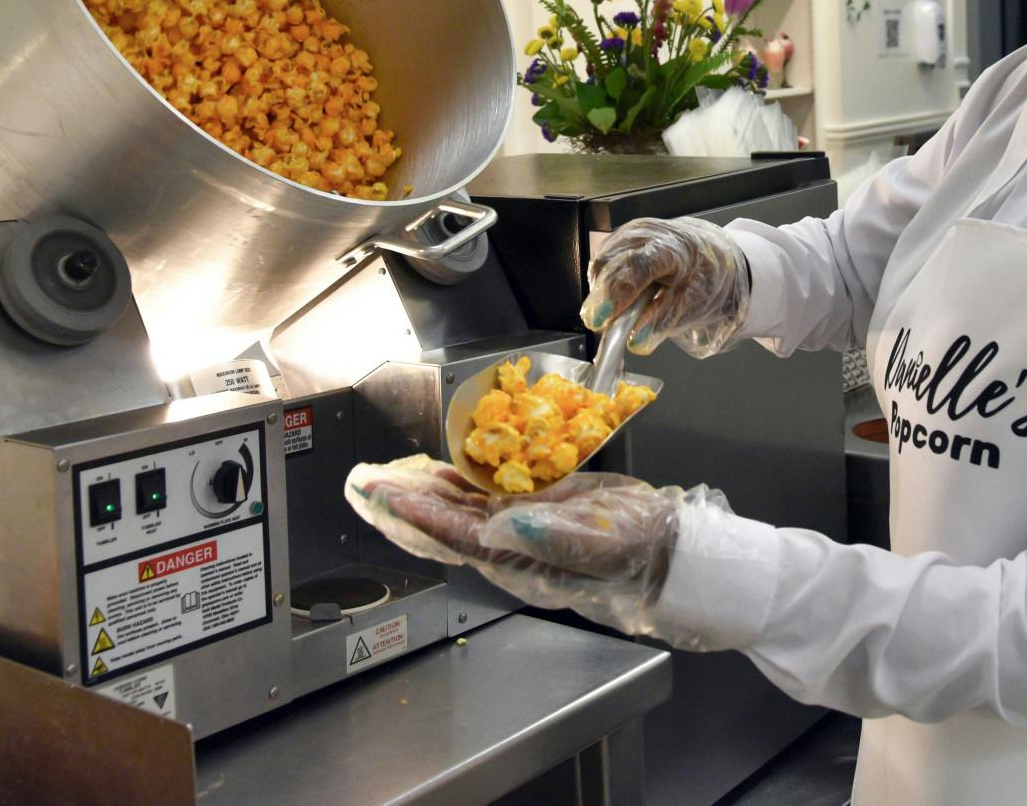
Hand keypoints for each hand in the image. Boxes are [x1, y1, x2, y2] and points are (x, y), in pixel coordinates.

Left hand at [344, 457, 669, 579]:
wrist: (664, 550)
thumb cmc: (635, 552)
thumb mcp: (597, 545)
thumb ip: (547, 537)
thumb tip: (498, 523)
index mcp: (515, 557)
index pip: (450, 533)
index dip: (413, 512)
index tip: (380, 492)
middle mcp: (506, 544)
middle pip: (441, 521)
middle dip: (400, 501)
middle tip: (362, 481)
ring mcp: (517, 526)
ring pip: (456, 507)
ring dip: (421, 489)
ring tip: (386, 473)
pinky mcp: (533, 507)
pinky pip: (483, 495)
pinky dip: (456, 481)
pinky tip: (439, 468)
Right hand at [582, 217, 749, 356]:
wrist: (714, 255)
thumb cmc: (706, 280)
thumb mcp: (691, 307)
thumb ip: (660, 323)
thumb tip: (635, 340)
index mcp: (675, 248)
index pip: (637, 267)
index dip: (615, 294)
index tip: (601, 319)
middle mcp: (650, 233)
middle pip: (610, 263)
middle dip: (601, 298)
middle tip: (604, 325)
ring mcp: (634, 231)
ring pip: (602, 263)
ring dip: (603, 291)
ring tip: (619, 310)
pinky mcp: (623, 236)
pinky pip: (604, 261)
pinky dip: (606, 282)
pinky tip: (622, 294)